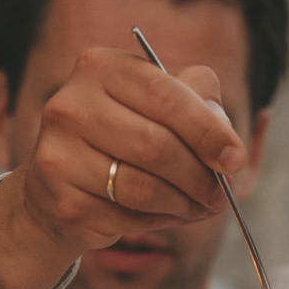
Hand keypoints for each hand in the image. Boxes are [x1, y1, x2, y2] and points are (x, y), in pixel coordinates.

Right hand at [0, 50, 244, 288]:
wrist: (55, 190)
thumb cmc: (118, 141)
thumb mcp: (155, 107)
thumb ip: (196, 104)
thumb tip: (228, 144)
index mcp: (98, 67)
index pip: (165, 94)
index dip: (207, 129)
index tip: (234, 158)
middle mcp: (71, 105)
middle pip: (157, 145)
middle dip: (199, 176)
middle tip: (220, 194)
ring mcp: (59, 154)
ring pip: (144, 187)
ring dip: (184, 203)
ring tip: (200, 207)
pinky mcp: (62, 201)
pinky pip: (127, 217)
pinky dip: (159, 221)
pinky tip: (168, 215)